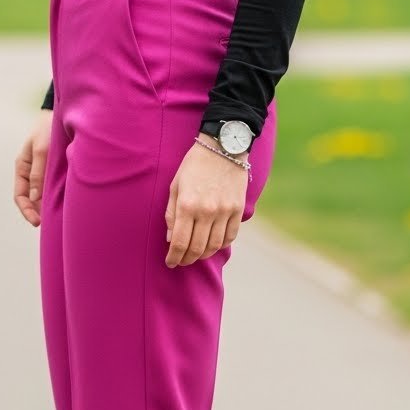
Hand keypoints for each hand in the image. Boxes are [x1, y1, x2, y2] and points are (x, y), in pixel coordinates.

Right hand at [14, 109, 52, 226]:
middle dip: (37, 213)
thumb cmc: (48, 129)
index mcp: (22, 167)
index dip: (27, 211)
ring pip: (42, 196)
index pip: (20, 196)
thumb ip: (38, 173)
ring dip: (47, 207)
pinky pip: (52, 189)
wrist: (62, 115)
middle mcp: (31, 172)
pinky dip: (55, 198)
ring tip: (57, 219)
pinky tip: (64, 205)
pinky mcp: (55, 171)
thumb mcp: (41, 150)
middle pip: (31, 199)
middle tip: (48, 225)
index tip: (37, 222)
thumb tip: (35, 198)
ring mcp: (43, 172)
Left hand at [164, 133, 248, 266]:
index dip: (174, 257)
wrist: (223, 147)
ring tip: (196, 255)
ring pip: (214, 245)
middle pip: (197, 248)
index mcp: (187, 205)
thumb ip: (171, 214)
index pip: (180, 242)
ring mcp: (225, 211)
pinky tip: (213, 244)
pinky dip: (221, 244)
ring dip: (203, 254)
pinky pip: (230, 236)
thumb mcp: (175, 186)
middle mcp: (207, 211)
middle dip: (187, 259)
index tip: (170, 263)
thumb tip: (171, 239)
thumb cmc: (194, 166)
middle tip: (182, 262)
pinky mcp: (238, 209)